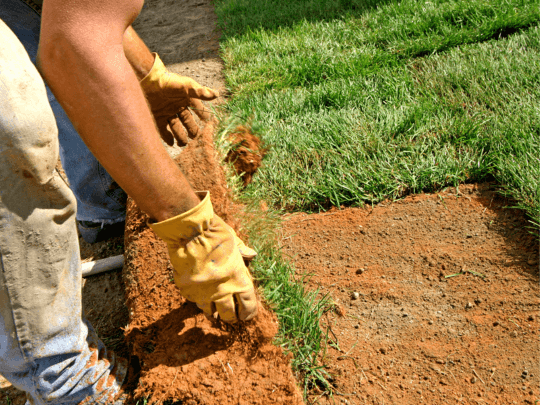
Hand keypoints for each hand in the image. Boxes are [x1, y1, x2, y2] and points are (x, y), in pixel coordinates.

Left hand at [140, 54, 218, 146]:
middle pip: (188, 122)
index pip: (198, 110)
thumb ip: (200, 92)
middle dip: (193, 130)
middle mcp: (177, 107)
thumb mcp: (186, 86)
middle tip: (195, 137)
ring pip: (176, 128)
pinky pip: (163, 130)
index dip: (204, 116)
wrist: (147, 79)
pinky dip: (168, 137)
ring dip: (181, 136)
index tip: (209, 123)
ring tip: (183, 144)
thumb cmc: (168, 81)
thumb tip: (216, 94)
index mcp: (186, 99)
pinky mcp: (157, 117)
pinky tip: (172, 143)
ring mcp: (167, 113)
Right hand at [149, 191, 257, 321]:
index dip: (248, 312)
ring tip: (214, 311)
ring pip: (209, 312)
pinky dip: (197, 299)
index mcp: (238, 279)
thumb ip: (242, 251)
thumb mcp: (233, 240)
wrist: (189, 232)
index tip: (247, 315)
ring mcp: (203, 292)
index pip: (248, 304)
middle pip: (229, 314)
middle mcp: (222, 290)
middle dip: (231, 317)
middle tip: (231, 317)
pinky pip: (193, 300)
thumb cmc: (215, 233)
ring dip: (213, 311)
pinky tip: (198, 294)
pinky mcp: (187, 290)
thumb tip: (252, 255)